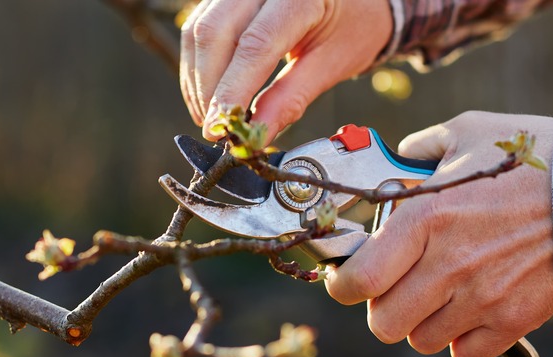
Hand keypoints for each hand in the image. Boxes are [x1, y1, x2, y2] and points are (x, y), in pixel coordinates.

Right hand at [180, 0, 391, 140]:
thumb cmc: (354, 26)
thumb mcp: (331, 64)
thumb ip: (291, 99)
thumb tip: (256, 135)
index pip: (255, 45)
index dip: (232, 91)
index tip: (221, 129)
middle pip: (215, 32)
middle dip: (209, 88)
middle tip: (215, 130)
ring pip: (200, 29)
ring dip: (198, 79)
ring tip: (212, 117)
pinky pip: (200, 25)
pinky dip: (199, 64)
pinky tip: (209, 94)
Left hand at [324, 111, 552, 356]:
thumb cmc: (533, 158)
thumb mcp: (470, 132)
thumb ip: (422, 147)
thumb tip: (400, 157)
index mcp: (425, 218)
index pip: (358, 281)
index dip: (343, 286)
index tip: (348, 279)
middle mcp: (447, 265)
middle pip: (384, 323)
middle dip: (382, 307)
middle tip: (396, 286)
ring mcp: (481, 298)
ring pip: (421, 340)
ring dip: (421, 322)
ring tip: (438, 295)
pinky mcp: (512, 320)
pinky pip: (464, 353)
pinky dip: (460, 338)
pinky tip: (470, 309)